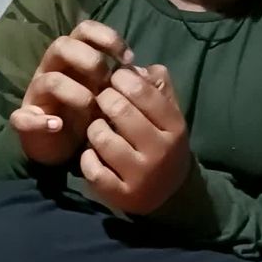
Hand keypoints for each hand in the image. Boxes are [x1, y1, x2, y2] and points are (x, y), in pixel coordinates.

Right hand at [10, 22, 132, 164]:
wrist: (62, 146)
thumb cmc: (88, 113)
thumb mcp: (110, 95)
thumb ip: (128, 81)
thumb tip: (146, 70)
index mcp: (74, 59)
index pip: (84, 31)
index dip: (106, 37)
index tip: (128, 57)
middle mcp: (53, 70)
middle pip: (62, 46)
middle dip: (88, 59)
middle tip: (107, 79)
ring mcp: (37, 95)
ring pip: (48, 79)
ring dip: (72, 90)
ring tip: (90, 104)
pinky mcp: (26, 120)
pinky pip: (23, 117)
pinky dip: (39, 121)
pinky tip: (58, 125)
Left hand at [80, 64, 190, 213]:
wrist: (170, 194)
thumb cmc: (162, 143)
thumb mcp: (169, 114)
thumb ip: (157, 85)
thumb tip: (134, 67)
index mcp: (174, 127)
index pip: (142, 91)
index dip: (121, 79)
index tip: (114, 80)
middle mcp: (160, 151)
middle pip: (119, 110)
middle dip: (103, 100)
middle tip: (102, 101)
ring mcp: (140, 175)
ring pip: (100, 137)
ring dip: (93, 128)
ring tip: (98, 129)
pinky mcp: (121, 194)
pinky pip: (92, 168)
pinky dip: (87, 158)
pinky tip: (93, 154)